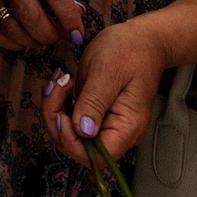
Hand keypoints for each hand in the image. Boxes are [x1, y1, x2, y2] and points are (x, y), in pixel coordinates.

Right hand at [0, 0, 81, 50]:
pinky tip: (21, 40)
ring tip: (41, 40)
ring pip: (11, 28)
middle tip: (59, 38)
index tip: (77, 34)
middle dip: (50, 35)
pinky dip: (10, 43)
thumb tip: (74, 14)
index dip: (68, 17)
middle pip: (30, 15)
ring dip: (31, 42)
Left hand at [39, 18, 165, 160]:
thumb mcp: (108, 71)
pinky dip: (59, 104)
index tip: (61, 114)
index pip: (96, 157)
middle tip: (56, 89)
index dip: (71, 142)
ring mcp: (104, 124)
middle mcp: (116, 131)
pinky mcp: (94, 114)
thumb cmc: (131, 51)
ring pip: (69, 134)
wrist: (141, 40)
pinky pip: (70, 119)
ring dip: (55, 109)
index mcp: (126, 127)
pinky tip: (62, 85)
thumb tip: (83, 131)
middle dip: (57, 120)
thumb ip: (94, 103)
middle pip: (77, 147)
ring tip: (59, 83)